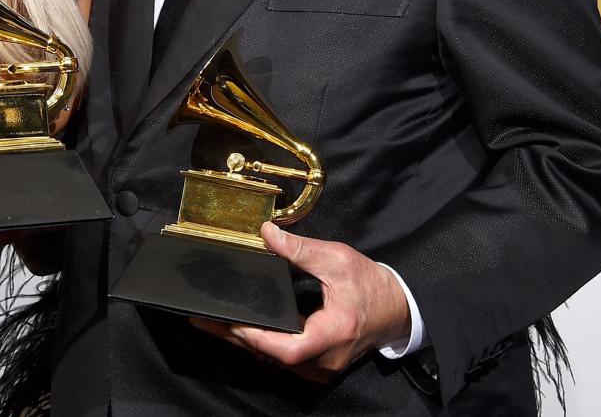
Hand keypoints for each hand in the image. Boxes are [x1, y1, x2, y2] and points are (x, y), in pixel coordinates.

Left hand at [192, 222, 410, 381]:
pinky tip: (242, 330)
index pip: (287, 348)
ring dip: (245, 342)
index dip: (256, 338)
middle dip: (236, 338)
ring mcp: (322, 367)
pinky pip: (284, 358)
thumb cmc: (371, 284)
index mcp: (332, 334)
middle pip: (273, 356)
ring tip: (213, 324)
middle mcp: (325, 359)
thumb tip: (267, 233)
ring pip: (276, 360)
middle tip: (203, 321)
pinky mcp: (319, 364)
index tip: (229, 323)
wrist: (397, 308)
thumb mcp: (337, 259)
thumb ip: (300, 249)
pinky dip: (262, 344)